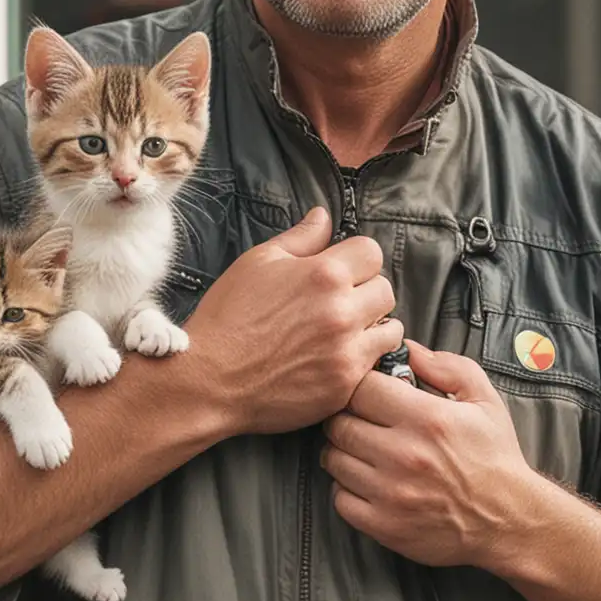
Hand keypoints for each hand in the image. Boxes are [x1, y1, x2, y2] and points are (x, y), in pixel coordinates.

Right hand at [184, 207, 402, 434]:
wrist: (209, 380)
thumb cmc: (228, 318)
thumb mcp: (257, 263)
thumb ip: (299, 238)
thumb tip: (323, 216)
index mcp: (324, 274)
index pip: (372, 252)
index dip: (356, 259)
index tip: (341, 271)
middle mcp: (343, 311)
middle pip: (385, 290)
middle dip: (366, 292)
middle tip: (340, 303)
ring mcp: (347, 351)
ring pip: (391, 329)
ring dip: (374, 326)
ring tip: (346, 331)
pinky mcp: (345, 385)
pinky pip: (377, 364)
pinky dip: (364, 359)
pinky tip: (338, 357)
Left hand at [322, 339, 537, 569]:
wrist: (508, 520)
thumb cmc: (494, 457)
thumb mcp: (483, 399)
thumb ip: (446, 367)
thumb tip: (408, 349)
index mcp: (427, 418)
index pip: (361, 388)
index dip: (361, 386)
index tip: (369, 393)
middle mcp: (404, 454)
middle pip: (339, 423)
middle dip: (345, 417)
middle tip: (359, 421)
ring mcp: (391, 493)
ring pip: (333, 460)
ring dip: (342, 452)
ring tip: (362, 450)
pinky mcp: (384, 525)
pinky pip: (339, 499)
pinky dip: (345, 489)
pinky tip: (365, 482)